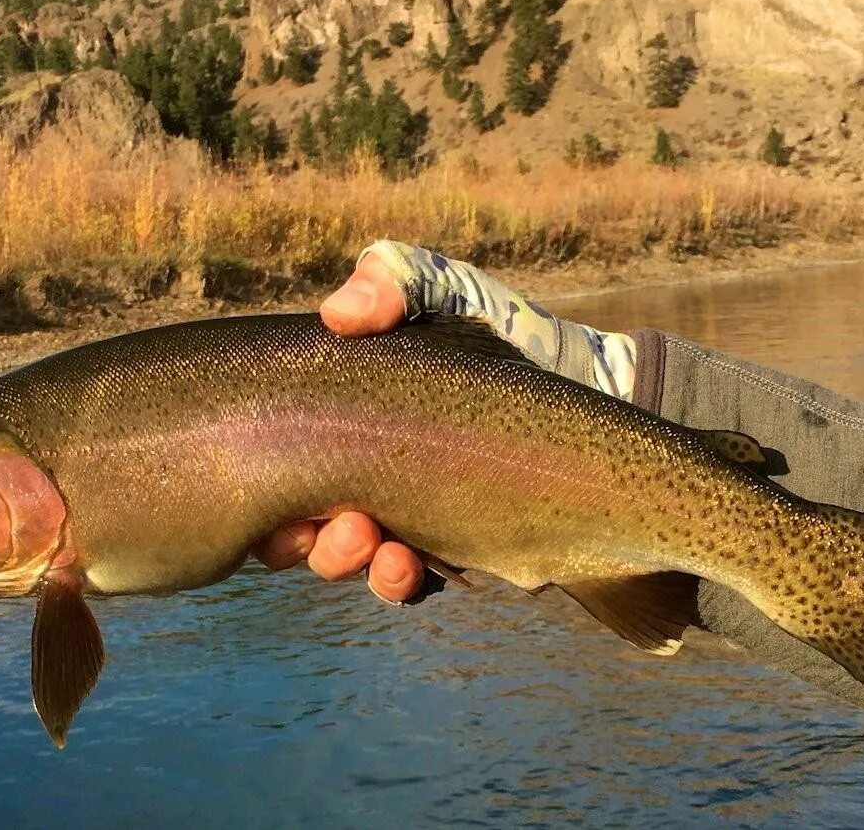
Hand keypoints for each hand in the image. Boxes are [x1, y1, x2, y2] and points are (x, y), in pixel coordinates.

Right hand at [251, 242, 635, 601]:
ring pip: (349, 558)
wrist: (605, 389)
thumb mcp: (452, 294)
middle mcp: (364, 471)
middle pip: (295, 521)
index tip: (269, 489)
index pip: (274, 460)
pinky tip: (408, 564)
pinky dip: (395, 580)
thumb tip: (339, 314)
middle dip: (294, 536)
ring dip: (342, 560)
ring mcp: (408, 516)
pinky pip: (408, 582)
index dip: (258, 483)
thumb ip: (398, 282)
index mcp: (345, 419)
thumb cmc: (510, 336)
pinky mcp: (458, 551)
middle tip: (322, 525)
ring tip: (369, 545)